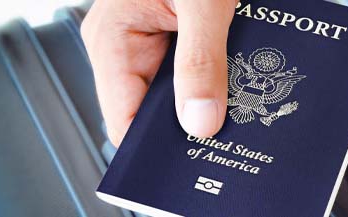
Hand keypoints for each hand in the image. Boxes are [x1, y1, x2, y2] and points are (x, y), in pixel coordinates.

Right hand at [81, 0, 236, 145]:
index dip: (156, 144)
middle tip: (228, 122)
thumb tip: (200, 121)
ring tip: (236, 90)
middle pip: (152, 109)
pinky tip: (236, 71)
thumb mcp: (203, 5)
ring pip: (176, 91)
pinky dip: (214, 75)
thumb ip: (200, 61)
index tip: (191, 155)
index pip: (123, 121)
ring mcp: (145, 39)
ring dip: (205, 95)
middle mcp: (122, 44)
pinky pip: (190, 69)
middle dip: (191, 118)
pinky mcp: (170, 33)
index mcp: (111, 40)